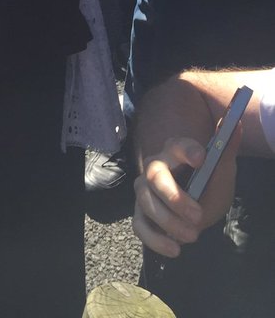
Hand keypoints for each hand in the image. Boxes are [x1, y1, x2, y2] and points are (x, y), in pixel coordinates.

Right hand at [133, 132, 239, 256]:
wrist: (197, 206)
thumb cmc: (208, 183)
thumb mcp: (222, 171)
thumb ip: (226, 150)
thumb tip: (235, 124)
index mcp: (176, 151)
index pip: (179, 146)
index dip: (187, 150)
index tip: (201, 158)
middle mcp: (156, 167)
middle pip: (155, 176)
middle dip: (174, 198)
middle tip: (198, 216)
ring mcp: (145, 190)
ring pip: (146, 202)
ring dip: (169, 222)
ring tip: (193, 235)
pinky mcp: (141, 213)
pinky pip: (139, 225)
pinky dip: (155, 239)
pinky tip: (175, 250)